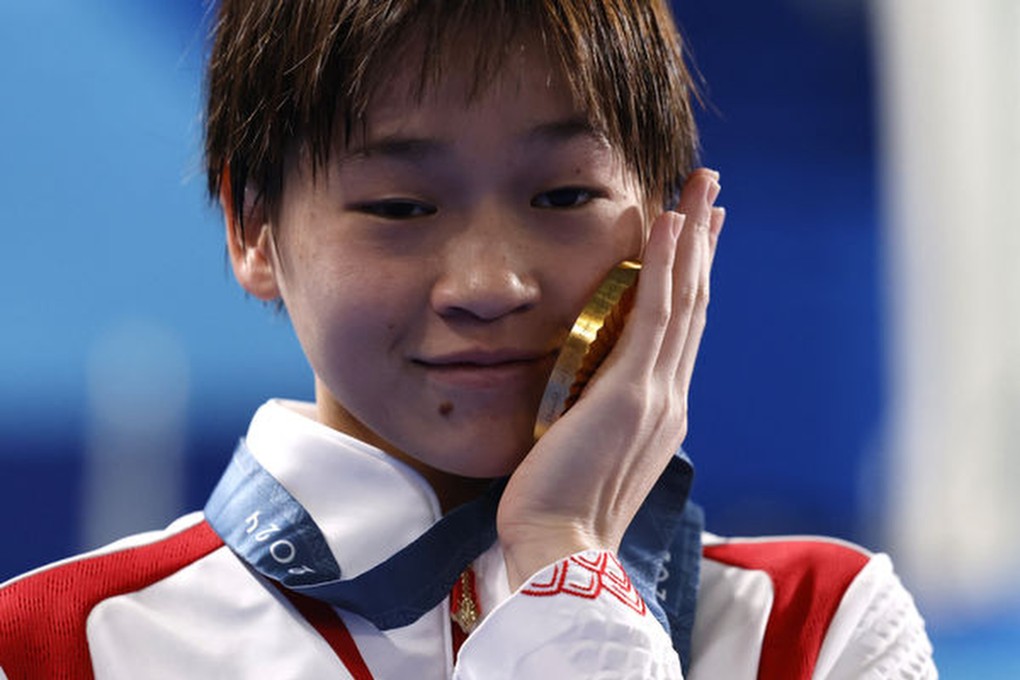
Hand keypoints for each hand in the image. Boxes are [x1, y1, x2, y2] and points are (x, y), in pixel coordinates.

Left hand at [497, 168, 724, 589]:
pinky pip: (655, 314)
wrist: (561, 552)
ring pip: (683, 299)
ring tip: (699, 186)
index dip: (692, 276)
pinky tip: (667, 223)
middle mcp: (670, 396)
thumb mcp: (588, 455)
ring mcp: (657, 392)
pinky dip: (664, 266)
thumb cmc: (562, 511)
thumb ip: (598, 418)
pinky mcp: (633, 392)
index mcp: (660, 410)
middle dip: (702, 242)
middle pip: (694, 303)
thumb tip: (585, 395)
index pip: (681, 329)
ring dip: (691, 237)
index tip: (697, 235)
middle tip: (710, 191)